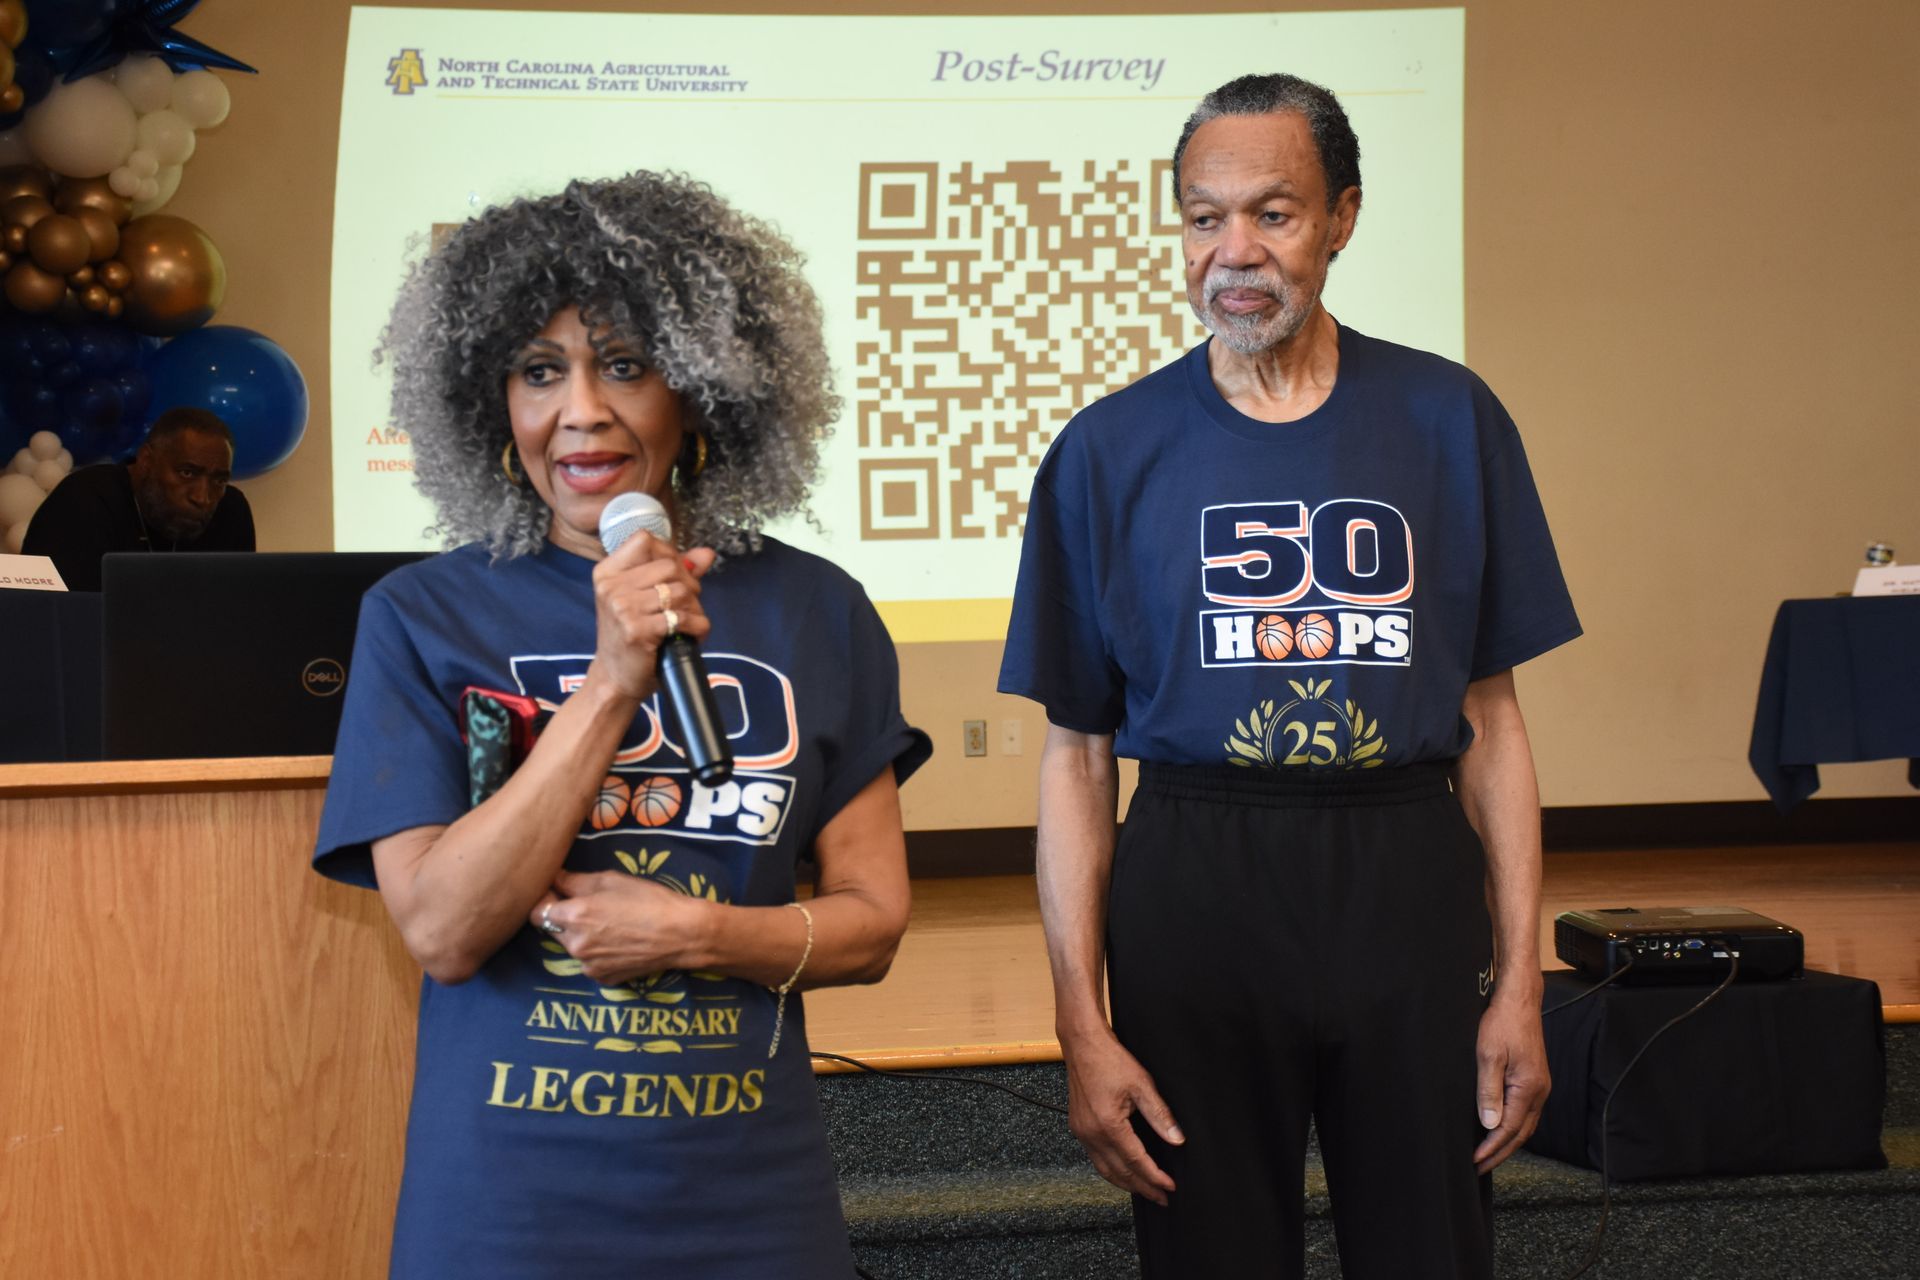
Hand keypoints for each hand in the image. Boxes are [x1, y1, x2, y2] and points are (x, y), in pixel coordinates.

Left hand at [530, 870, 706, 984]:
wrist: (681, 934)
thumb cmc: (648, 900)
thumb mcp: (610, 880)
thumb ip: (574, 881)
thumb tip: (554, 878)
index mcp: (573, 917)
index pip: (536, 912)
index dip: (545, 901)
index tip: (558, 893)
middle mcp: (574, 945)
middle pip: (554, 930)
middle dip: (566, 918)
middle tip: (593, 907)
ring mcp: (587, 966)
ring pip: (573, 947)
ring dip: (582, 935)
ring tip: (612, 925)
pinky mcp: (602, 978)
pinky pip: (590, 962)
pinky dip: (598, 953)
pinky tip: (620, 942)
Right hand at [590, 532, 717, 700]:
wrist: (615, 678)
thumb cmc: (631, 635)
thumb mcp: (644, 597)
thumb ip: (676, 571)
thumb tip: (706, 554)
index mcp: (607, 573)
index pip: (644, 540)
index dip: (669, 553)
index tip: (674, 574)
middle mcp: (611, 587)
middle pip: (669, 565)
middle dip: (688, 584)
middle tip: (685, 605)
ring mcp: (622, 608)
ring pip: (680, 591)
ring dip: (693, 608)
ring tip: (686, 622)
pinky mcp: (637, 630)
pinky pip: (684, 617)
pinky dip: (697, 627)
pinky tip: (690, 634)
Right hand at [1062, 1029, 1182, 1204]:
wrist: (1082, 1043)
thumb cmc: (1110, 1059)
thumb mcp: (1142, 1084)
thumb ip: (1160, 1115)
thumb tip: (1177, 1139)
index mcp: (1108, 1125)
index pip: (1137, 1161)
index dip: (1155, 1177)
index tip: (1170, 1187)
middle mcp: (1091, 1133)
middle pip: (1120, 1172)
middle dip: (1142, 1188)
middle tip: (1161, 1198)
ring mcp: (1081, 1132)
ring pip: (1105, 1170)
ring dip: (1126, 1183)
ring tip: (1145, 1191)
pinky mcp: (1078, 1127)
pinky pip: (1095, 1158)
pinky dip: (1111, 1170)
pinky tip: (1122, 1171)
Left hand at [1473, 994, 1549, 1173]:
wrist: (1520, 1001)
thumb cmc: (1502, 1024)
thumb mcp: (1488, 1057)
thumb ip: (1488, 1092)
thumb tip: (1490, 1125)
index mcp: (1529, 1088)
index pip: (1510, 1129)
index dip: (1491, 1148)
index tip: (1475, 1161)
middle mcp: (1540, 1092)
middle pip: (1521, 1133)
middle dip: (1500, 1152)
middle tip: (1480, 1167)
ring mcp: (1540, 1086)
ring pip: (1526, 1125)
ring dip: (1507, 1142)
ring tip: (1487, 1154)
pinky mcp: (1536, 1080)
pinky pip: (1526, 1112)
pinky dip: (1514, 1127)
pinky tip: (1500, 1129)